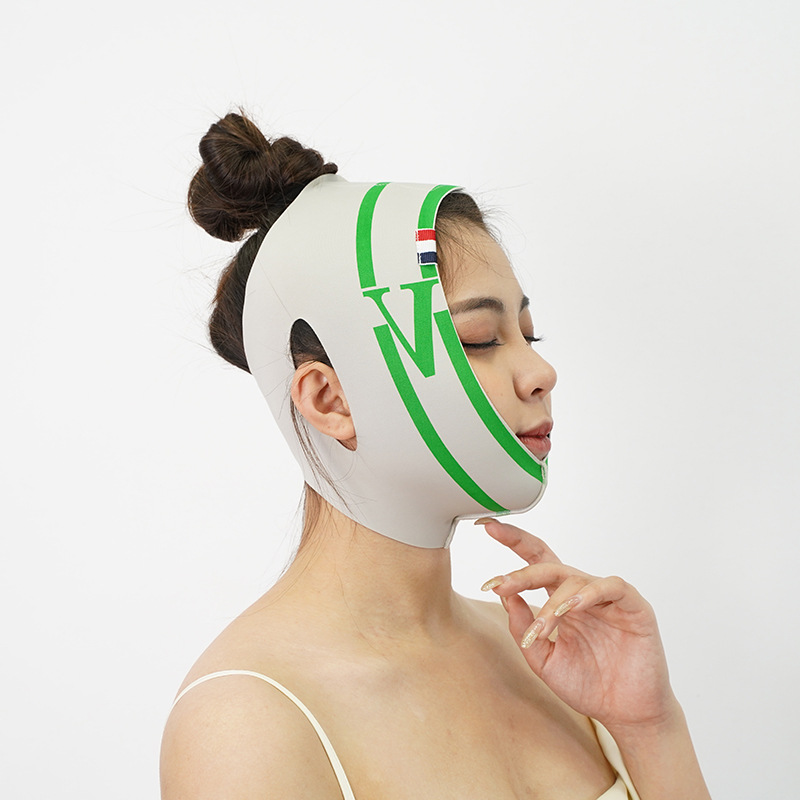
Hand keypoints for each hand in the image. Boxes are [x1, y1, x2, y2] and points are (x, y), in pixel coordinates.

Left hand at [479, 518, 677, 731]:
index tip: (486, 526)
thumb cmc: (586, 684)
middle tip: (501, 583)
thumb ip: (523, 627)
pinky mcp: (634, 606)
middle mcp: (581, 593)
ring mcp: (607, 598)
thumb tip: (504, 593)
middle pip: (548, 564)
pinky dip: (590, 593)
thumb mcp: (543, 658)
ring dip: (553, 603)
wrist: (625, 714)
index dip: (513, 541)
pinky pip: (611, 586)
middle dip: (522, 567)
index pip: (534, 562)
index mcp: (558, 600)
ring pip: (574, 579)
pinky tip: (573, 607)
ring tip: (543, 626)